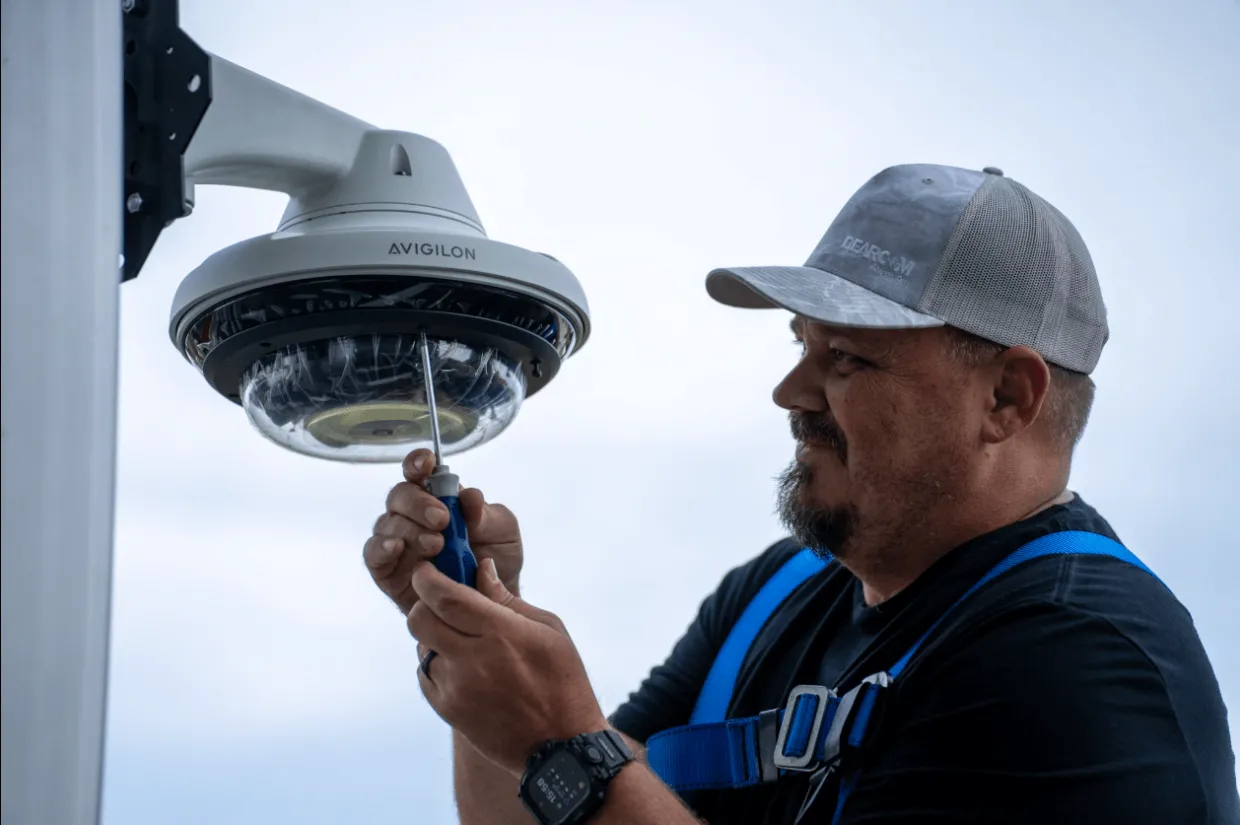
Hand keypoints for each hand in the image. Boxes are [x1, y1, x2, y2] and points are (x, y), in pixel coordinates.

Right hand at [364, 448, 522, 613]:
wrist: (491, 603)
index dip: (417, 463)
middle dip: (418, 503)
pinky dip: (382, 547)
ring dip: (410, 530)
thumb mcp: (503, 532)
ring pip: (387, 523)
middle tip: (442, 519)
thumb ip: (486, 513)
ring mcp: (397, 542)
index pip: (419, 472)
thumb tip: (470, 495)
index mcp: (438, 497)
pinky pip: (373, 554)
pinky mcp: (386, 570)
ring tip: (436, 545)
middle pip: (400, 495)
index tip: (426, 464)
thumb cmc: (496, 561)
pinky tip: (398, 547)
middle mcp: (412, 516)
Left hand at [408, 558, 607, 775]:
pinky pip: (426, 676)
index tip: (425, 570)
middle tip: (441, 602)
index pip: (445, 597)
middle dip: (424, 604)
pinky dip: (436, 664)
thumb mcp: (549, 629)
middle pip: (420, 620)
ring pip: (421, 648)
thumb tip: (481, 569)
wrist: (561, 745)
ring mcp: (457, 689)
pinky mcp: (449, 711)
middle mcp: (472, 660)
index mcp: (501, 633)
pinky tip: (462, 666)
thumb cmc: (563, 680)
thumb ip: (508, 599)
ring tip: (462, 641)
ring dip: (434, 636)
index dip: (427, 579)